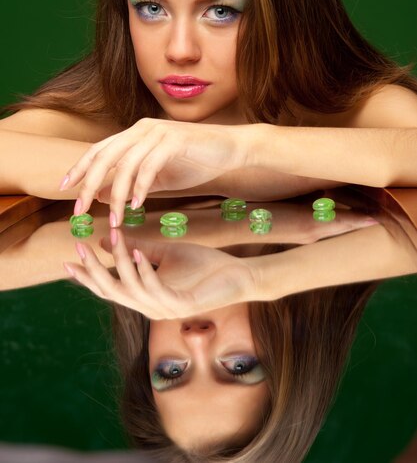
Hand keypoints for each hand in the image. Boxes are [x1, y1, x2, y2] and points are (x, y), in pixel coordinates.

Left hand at [60, 118, 255, 225]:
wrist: (230, 149)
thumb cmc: (195, 162)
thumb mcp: (157, 176)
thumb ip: (131, 183)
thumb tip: (100, 196)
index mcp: (135, 134)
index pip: (99, 149)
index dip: (80, 168)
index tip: (65, 189)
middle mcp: (142, 129)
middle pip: (105, 156)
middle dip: (89, 184)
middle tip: (80, 210)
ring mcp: (158, 133)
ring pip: (126, 164)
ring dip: (117, 194)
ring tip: (115, 219)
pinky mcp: (174, 141)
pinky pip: (150, 166)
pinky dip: (141, 187)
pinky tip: (138, 205)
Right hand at [63, 229, 259, 318]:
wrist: (237, 276)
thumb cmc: (203, 265)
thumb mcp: (165, 252)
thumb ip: (138, 247)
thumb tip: (108, 239)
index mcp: (145, 295)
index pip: (110, 288)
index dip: (88, 278)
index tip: (68, 262)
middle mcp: (150, 307)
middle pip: (112, 292)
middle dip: (93, 271)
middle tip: (78, 248)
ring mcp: (165, 309)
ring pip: (131, 289)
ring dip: (120, 263)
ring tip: (112, 238)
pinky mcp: (182, 306)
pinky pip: (156, 290)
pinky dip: (145, 271)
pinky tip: (138, 253)